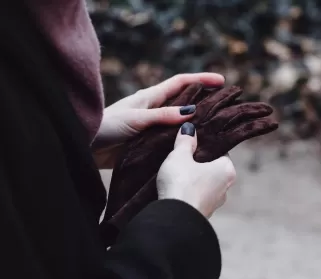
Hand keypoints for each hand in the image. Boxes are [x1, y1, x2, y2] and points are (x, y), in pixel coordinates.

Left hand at [92, 73, 224, 167]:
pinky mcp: (149, 143)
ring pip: (179, 122)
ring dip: (196, 122)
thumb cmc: (106, 126)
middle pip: (184, 101)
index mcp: (150, 97)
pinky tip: (195, 147)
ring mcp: (153, 127)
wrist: (85, 146)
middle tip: (225, 105)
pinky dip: (183, 140)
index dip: (201, 80)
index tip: (221, 81)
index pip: (181, 83)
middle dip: (204, 100)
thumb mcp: (136, 118)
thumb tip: (191, 111)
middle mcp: (154, 110)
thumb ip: (163, 116)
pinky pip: (170, 139)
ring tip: (217, 127)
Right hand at [157, 122, 235, 217]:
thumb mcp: (180, 156)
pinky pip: (196, 198)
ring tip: (176, 174)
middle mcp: (225, 188)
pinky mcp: (202, 215)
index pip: (220, 152)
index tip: (194, 143)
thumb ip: (185, 141)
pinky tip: (176, 190)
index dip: (206, 146)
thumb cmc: (181, 183)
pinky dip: (188, 193)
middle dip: (199, 164)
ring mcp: (214, 204)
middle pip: (212, 169)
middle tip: (183, 157)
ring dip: (193, 180)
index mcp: (227, 170)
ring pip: (204, 185)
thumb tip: (189, 129)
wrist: (174, 220)